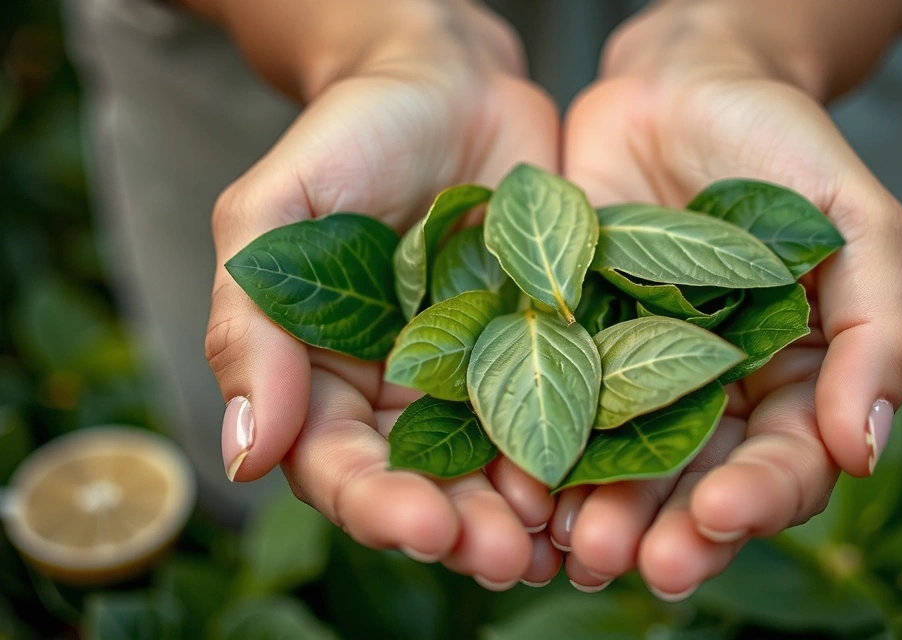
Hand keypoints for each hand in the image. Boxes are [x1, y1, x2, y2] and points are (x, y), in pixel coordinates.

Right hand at [203, 0, 561, 588]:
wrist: (451, 81)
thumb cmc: (350, 134)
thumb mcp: (275, 212)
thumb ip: (252, 326)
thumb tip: (241, 455)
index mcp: (326, 378)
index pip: (339, 466)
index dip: (376, 505)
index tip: (422, 524)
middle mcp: (404, 396)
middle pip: (426, 488)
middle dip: (463, 530)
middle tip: (504, 557)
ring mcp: (482, 377)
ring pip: (499, 470)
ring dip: (527, 516)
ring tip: (564, 543)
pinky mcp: (552, 350)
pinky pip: (570, 413)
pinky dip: (586, 457)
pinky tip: (610, 487)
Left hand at [552, 0, 901, 596]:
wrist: (678, 84)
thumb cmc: (781, 144)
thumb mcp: (857, 221)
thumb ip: (878, 328)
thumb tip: (869, 449)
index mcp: (794, 380)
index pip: (786, 461)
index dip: (761, 496)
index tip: (721, 512)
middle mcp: (713, 394)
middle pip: (698, 483)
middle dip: (672, 528)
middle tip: (640, 562)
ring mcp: (636, 374)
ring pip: (623, 463)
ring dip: (604, 511)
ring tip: (580, 544)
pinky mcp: (569, 346)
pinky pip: (553, 407)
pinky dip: (540, 451)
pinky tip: (522, 485)